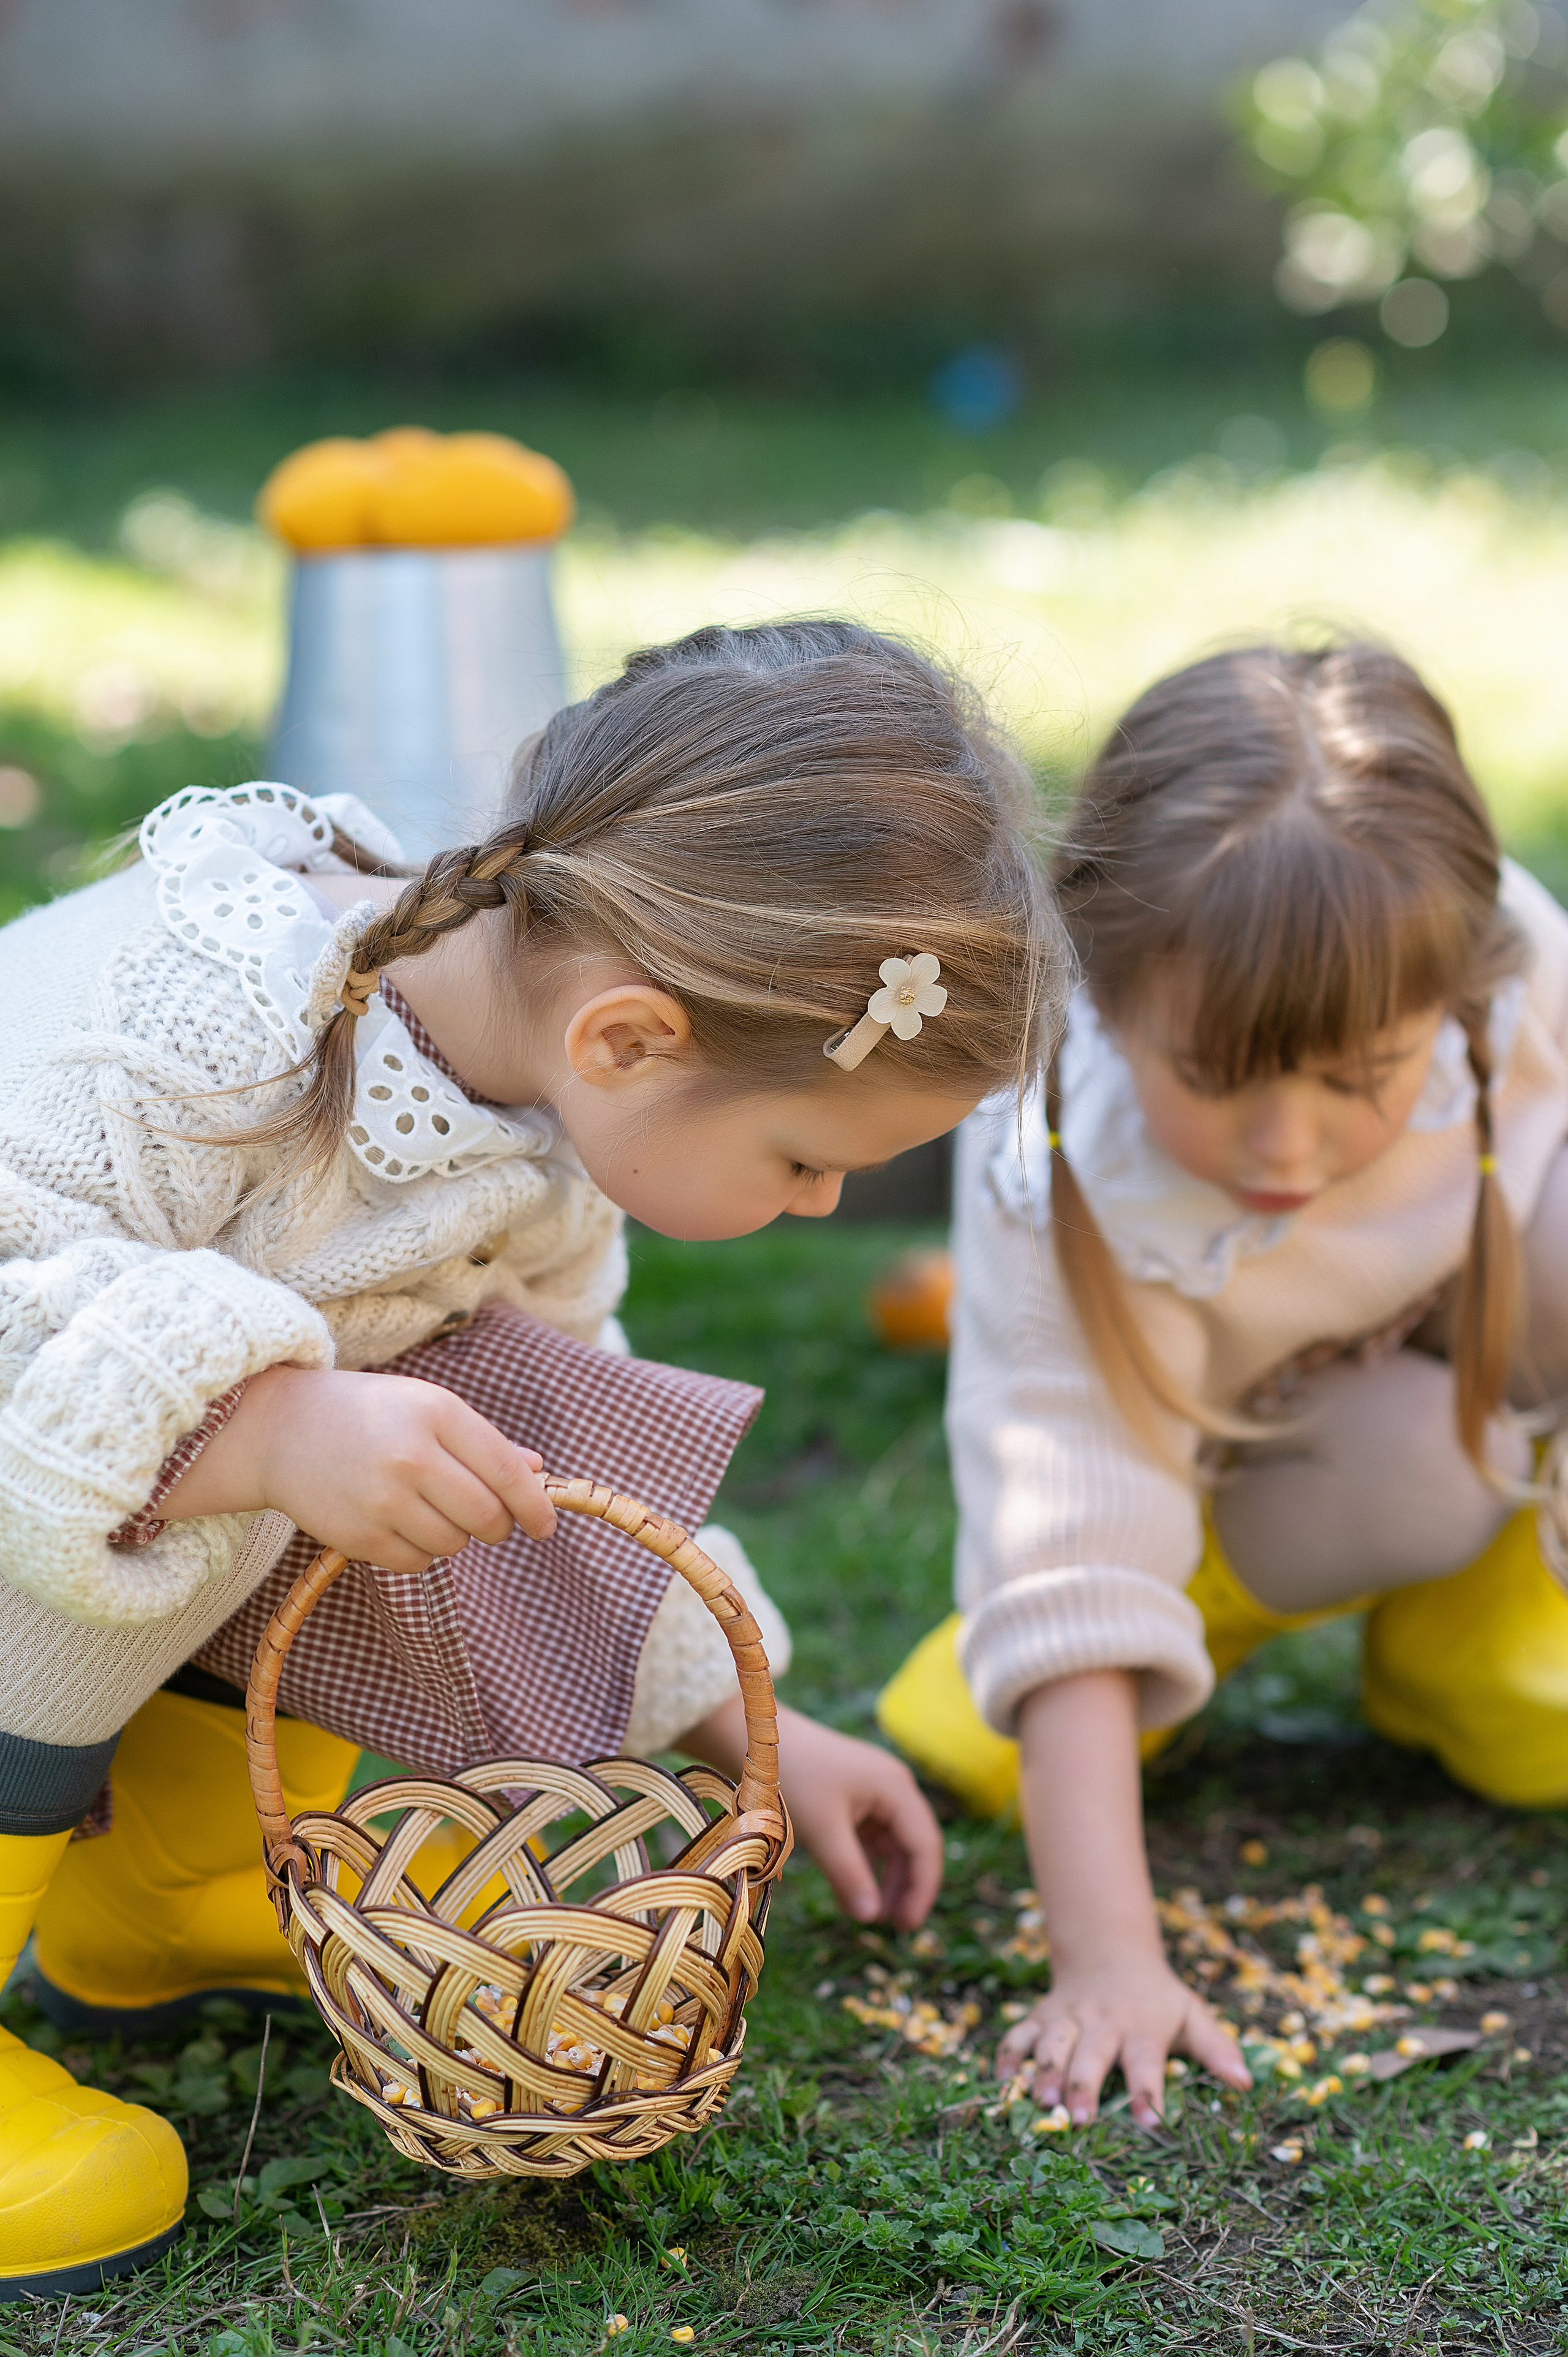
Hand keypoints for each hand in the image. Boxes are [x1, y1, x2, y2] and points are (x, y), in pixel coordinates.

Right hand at [160, 1365, 554, 1568]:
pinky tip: (397, 1522)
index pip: (506, 1473)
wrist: (279, 1428)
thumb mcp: (426, 1406)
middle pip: (486, 1517)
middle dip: (496, 1526)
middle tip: (486, 1519)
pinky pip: (416, 1563)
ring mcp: (381, 1500)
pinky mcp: (357, 1537)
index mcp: (436, 1412)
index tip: (545, 1525)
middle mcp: (410, 1455)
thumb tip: (537, 1472)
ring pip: (453, 1544)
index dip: (535, 1506)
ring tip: (425, 1508)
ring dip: (454, 1536)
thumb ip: (483, 1441)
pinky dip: (418, 1551)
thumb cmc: (368, 1414)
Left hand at [682, 1698, 943, 1929]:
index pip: (926, 1845)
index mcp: (896, 1788)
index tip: (907, 1927)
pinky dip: (868, 1863)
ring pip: (893, 1843)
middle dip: (907, 1886)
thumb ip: (850, 1875)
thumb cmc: (792, 1777)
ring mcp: (874, 1791)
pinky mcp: (854, 1797)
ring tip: (872, 1913)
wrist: (755, 1738)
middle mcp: (893, 1787)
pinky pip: (872, 1837)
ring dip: (888, 1878)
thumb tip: (871, 1919)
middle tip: (893, 1927)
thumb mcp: (822, 1831)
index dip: (922, 1889)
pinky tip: (855, 1889)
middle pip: (915, 1845)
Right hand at [995, 1947, 1249, 2126]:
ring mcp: (1067, 2017)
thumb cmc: (1157, 1998)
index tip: (1150, 2123)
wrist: (1109, 1952)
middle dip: (1083, 2086)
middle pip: (1090, 2055)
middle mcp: (1102, 2022)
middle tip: (1079, 2120)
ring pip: (1050, 2043)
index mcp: (1141, 2027)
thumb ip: (1216, 2048)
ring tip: (1039, 2103)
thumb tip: (1246, 2083)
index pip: (1146, 2062)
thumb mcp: (1191, 2014)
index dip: (1148, 2091)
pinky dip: (1006, 2057)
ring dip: (1043, 2072)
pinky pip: (1017, 2034)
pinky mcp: (1040, 2016)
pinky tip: (1000, 2083)